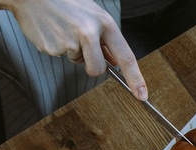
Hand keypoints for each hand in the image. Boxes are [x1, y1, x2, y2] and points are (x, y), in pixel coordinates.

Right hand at [9, 0, 146, 99]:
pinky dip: (57, 47)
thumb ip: (105, 38)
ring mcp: (70, 40)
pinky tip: (53, 30)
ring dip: (73, 54)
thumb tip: (114, 62)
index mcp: (104, 22)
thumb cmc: (65, 2)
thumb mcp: (92, 15)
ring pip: (78, 63)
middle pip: (98, 69)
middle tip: (82, 49)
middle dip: (91, 67)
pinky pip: (61, 56)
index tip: (142, 95)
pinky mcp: (53, 46)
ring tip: (65, 31)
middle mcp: (90, 31)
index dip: (136, 78)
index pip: (126, 56)